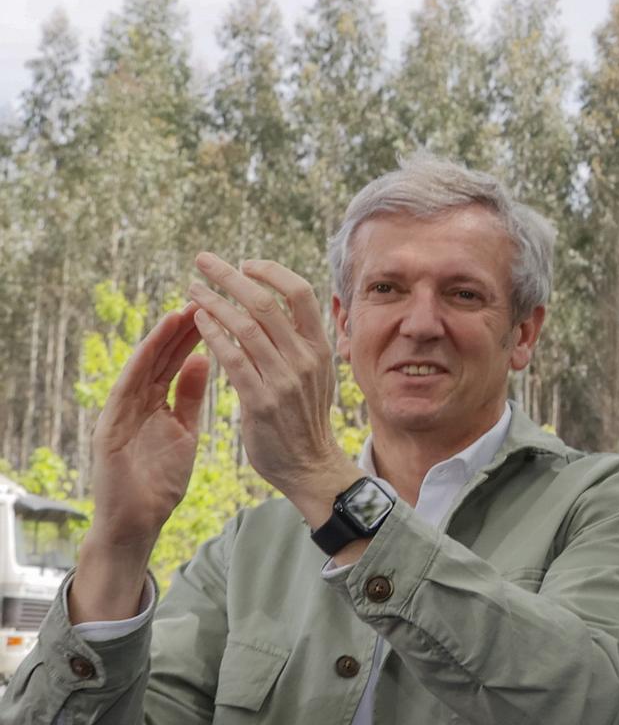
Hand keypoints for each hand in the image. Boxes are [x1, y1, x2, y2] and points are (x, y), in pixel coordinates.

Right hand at [86, 307, 209, 553]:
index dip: (195, 335)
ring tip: (179, 313)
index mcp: (156, 404)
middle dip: (180, 329)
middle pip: (161, 358)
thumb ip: (190, 397)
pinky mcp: (108, 430)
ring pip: (142, 368)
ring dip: (159, 341)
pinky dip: (138, 369)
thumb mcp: (184, 431)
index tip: (217, 309)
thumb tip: (205, 359)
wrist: (137, 522)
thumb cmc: (160, 480)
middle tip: (202, 298)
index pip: (177, 361)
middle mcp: (136, 403)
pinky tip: (152, 347)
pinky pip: (125, 393)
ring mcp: (120, 414)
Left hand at [187, 253, 354, 521]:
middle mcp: (305, 358)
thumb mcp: (316, 373)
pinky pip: (233, 359)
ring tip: (192, 289)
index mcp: (320, 347)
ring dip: (214, 302)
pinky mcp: (261, 401)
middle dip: (230, 276)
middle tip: (203, 260)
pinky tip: (197, 322)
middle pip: (267, 302)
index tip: (246, 263)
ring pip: (246, 326)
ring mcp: (284, 379)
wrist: (310, 465)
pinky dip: (213, 335)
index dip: (271, 271)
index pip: (300, 293)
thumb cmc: (305, 417)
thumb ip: (300, 343)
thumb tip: (281, 308)